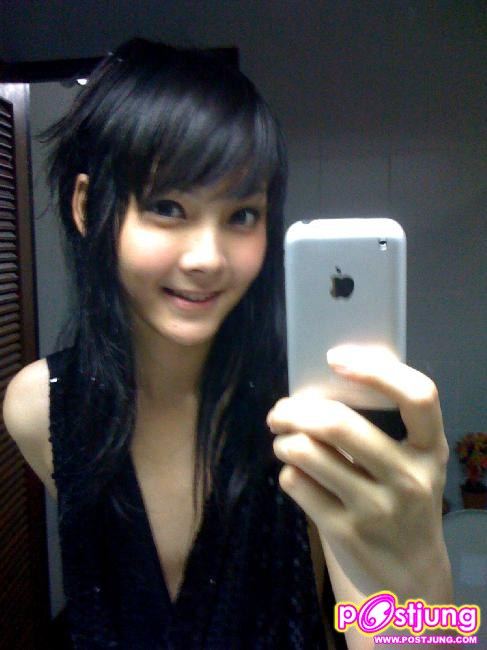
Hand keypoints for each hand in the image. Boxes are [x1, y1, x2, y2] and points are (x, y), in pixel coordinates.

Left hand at [267, 345, 451, 602]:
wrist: (411, 572)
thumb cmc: (405, 498)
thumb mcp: (414, 461)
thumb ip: (385, 425)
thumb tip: (326, 379)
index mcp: (430, 449)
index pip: (418, 396)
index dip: (375, 371)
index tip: (335, 359)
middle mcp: (408, 478)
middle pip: (337, 425)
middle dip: (294, 410)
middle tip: (280, 411)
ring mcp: (376, 509)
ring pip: (306, 453)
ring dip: (284, 440)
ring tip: (284, 440)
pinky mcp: (345, 532)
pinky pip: (295, 483)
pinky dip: (287, 471)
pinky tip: (296, 474)